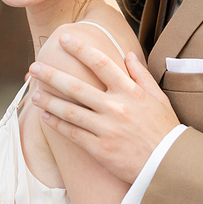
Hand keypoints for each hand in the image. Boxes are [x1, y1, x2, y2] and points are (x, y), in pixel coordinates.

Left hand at [29, 33, 179, 183]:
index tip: (65, 39)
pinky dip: (57, 124)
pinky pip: (72, 133)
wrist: (168, 164)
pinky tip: (45, 117)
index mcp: (130, 91)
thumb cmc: (164, 129)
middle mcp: (116, 107)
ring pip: (70, 111)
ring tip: (35, 93)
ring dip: (49, 101)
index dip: (81, 49)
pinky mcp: (99, 149)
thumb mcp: (158, 97)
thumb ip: (141, 74)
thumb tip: (127, 54)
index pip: (101, 63)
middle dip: (52, 75)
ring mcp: (106, 129)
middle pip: (76, 87)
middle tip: (34, 66)